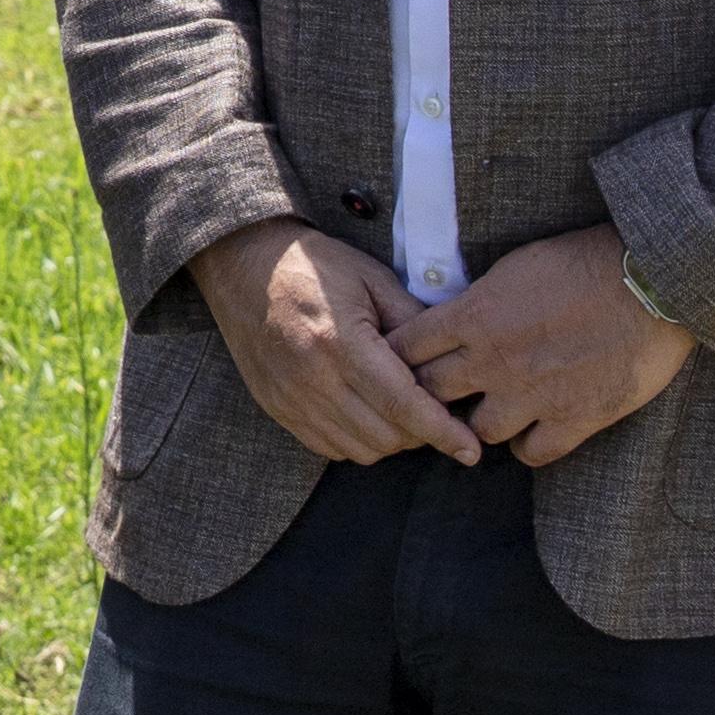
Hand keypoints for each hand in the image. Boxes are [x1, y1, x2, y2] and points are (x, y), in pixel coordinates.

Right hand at [194, 219, 485, 469]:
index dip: (442, 432)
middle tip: (435, 409)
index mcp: (339, 342)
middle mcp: (312, 379)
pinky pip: (331, 448)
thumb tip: (453, 359)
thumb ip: (414, 322)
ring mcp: (291, 399)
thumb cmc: (314, 265)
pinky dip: (358, 440)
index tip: (471, 449)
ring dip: (391, 439)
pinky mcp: (277, 409)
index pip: (402, 405)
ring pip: (361, 450)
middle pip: (386, 436)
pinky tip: (366, 411)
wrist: (243, 265)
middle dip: (421, 433)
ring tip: (401, 409)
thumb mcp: (372, 279)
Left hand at [397, 226, 696, 468]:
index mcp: (476, 316)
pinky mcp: (574, 420)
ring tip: (496, 409)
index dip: (400, 357)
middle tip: (443, 391)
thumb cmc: (588, 260)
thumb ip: (481, 300)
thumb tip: (457, 317)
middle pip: (431, 393)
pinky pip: (531, 453)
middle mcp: (494, 361)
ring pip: (477, 431)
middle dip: (431, 392)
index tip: (402, 361)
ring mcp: (532, 396)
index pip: (407, 348)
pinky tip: (536, 428)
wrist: (653, 281)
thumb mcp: (517, 265)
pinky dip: (529, 444)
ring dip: (481, 422)